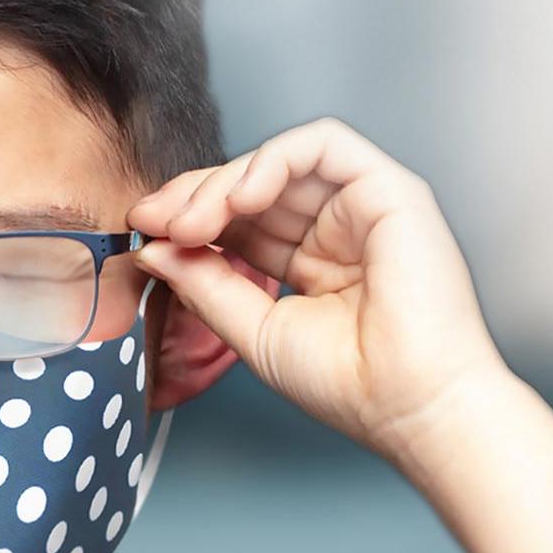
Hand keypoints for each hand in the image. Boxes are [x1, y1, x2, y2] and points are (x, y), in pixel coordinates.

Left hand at [128, 116, 509, 463]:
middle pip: (253, 184)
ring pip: (280, 161)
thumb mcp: (252, 330)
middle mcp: (338, 229)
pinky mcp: (389, 190)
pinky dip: (273, 160)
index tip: (144, 229)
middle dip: (196, 195)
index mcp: (311, 261)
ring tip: (192, 219)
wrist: (408, 406)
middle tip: (155, 219)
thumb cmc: (349, 384)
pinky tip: (240, 195)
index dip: (190, 215)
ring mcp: (363, 207)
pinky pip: (323, 146)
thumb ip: (203, 284)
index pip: (240, 218)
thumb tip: (152, 248)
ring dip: (225, 181)